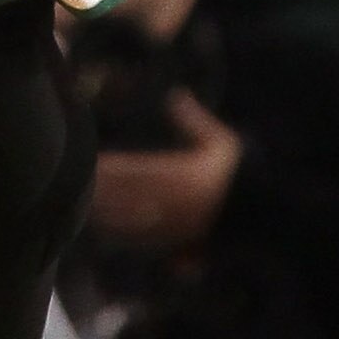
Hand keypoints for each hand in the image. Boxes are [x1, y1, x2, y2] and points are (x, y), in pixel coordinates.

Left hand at [90, 91, 241, 249]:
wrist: (263, 214)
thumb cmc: (239, 174)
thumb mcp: (220, 141)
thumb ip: (194, 120)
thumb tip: (175, 95)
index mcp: (180, 176)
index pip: (136, 170)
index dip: (112, 167)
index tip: (93, 161)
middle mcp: (172, 202)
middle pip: (127, 197)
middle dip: (101, 192)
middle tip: (76, 185)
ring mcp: (173, 225)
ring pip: (131, 221)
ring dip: (106, 214)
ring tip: (84, 207)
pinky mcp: (177, 243)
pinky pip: (144, 240)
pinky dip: (122, 235)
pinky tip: (108, 232)